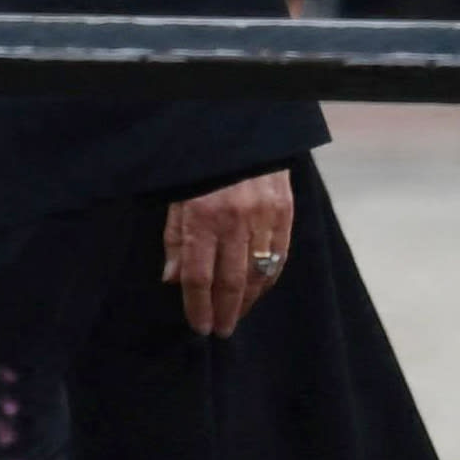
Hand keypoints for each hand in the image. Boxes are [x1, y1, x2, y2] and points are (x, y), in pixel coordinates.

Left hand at [162, 168, 296, 339]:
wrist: (241, 127)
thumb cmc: (201, 164)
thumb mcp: (177, 195)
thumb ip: (176, 238)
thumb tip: (173, 279)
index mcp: (203, 216)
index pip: (198, 275)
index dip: (197, 306)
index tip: (199, 327)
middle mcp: (235, 220)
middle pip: (231, 281)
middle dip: (225, 312)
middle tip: (222, 332)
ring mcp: (264, 216)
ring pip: (259, 273)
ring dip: (249, 300)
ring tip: (238, 315)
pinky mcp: (286, 211)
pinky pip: (280, 256)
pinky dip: (270, 278)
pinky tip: (260, 290)